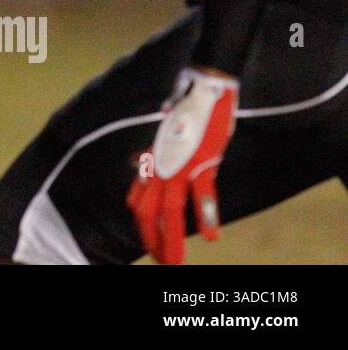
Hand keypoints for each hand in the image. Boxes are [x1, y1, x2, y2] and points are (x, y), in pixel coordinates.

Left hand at [127, 67, 238, 263]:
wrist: (203, 86)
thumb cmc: (187, 109)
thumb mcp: (166, 132)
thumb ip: (153, 150)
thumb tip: (139, 160)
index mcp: (153, 159)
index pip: (138, 196)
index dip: (141, 221)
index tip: (148, 241)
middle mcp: (161, 166)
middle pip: (149, 210)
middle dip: (151, 239)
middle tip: (161, 261)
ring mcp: (180, 165)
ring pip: (170, 210)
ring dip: (171, 239)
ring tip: (175, 262)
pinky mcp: (203, 162)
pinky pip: (203, 195)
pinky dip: (206, 216)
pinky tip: (210, 236)